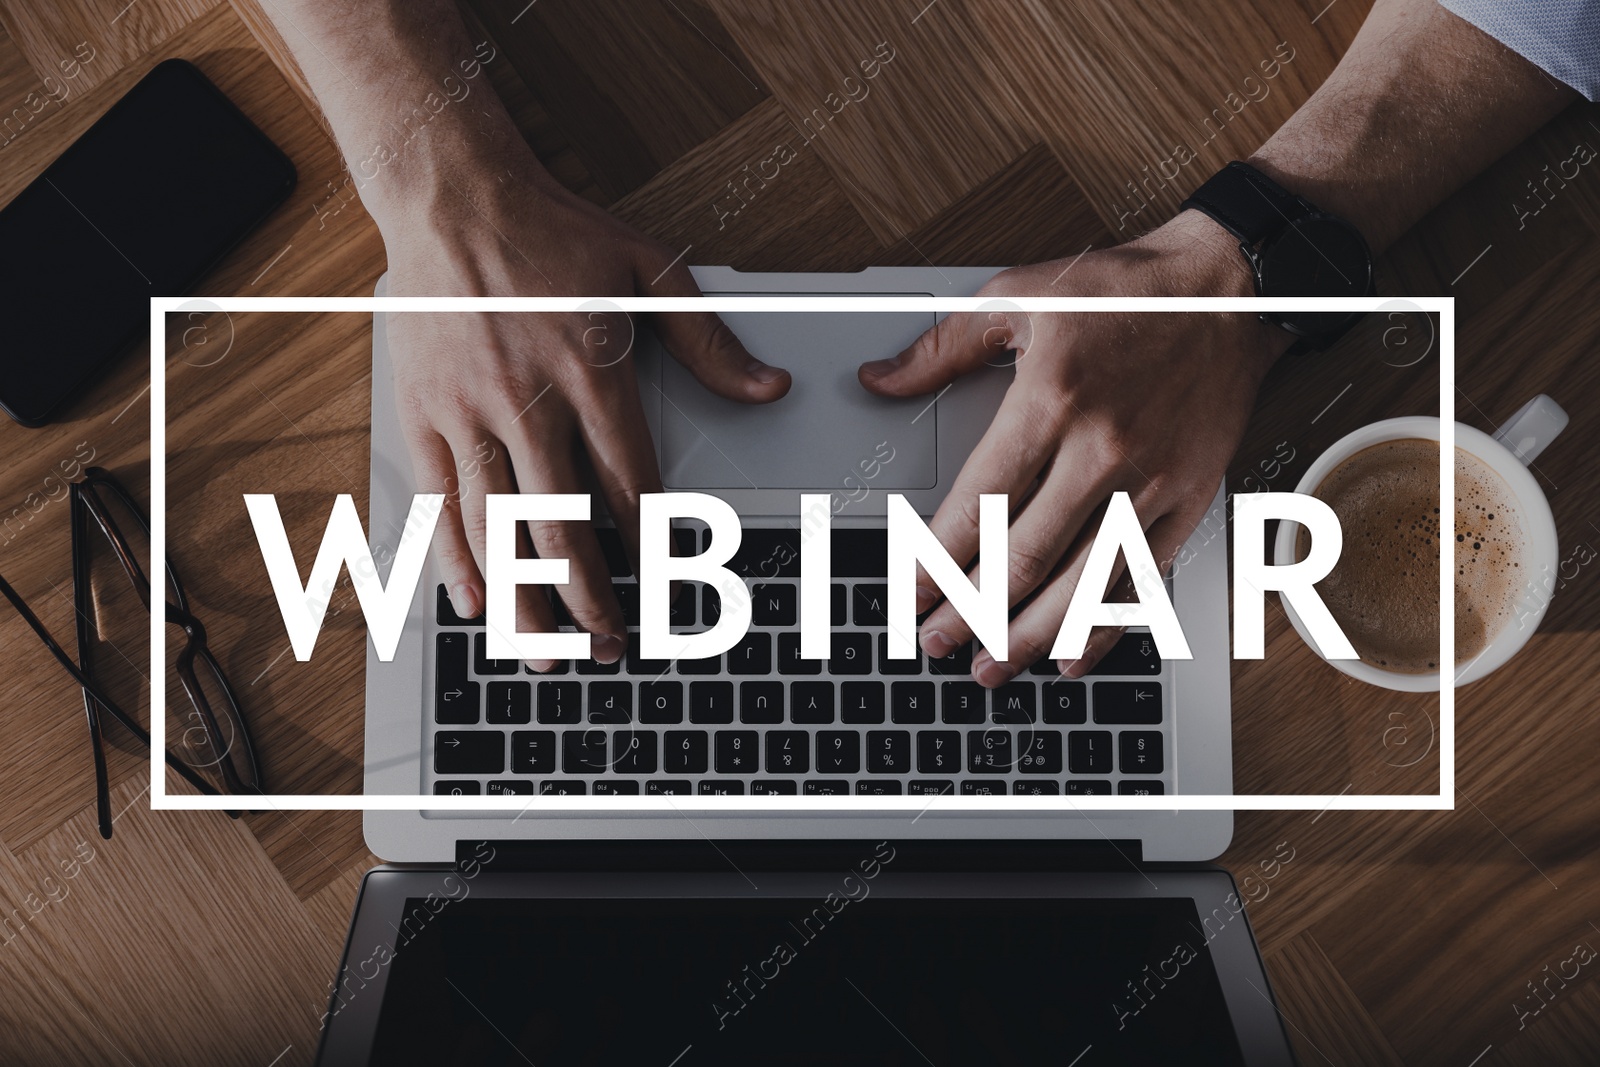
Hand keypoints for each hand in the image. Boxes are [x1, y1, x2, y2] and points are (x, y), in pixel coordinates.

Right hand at [381, 157, 789, 667]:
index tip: (665, 591)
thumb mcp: (650, 269)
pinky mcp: (422, 414)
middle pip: (563, 523)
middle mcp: (528, 400)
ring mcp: (468, 412)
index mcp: (592, 371)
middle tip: (609, 645)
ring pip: (498, 527)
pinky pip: (440, 501)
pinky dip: (456, 558)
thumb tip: (768, 386)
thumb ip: (710, 340)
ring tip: (546, 650)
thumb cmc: (552, 231)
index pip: (629, 483)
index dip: (651, 549)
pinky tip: (476, 602)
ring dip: (524, 597)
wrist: (453, 194)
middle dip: (589, 596)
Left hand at [858, 211, 1287, 685]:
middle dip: (969, 612)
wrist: (1235, 285)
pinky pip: (1142, 577)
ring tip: (989, 667)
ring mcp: (1151, 479)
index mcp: (1050, 400)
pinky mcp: (1190, 497)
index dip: (936, 560)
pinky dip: (1105, 625)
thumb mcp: (1020, 295)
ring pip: (1080, 580)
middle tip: (933, 643)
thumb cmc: (1127, 289)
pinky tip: (1071, 656)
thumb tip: (879, 379)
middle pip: (1022, 556)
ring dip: (1029, 635)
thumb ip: (943, 347)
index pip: (979, 505)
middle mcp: (1100, 448)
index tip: (910, 593)